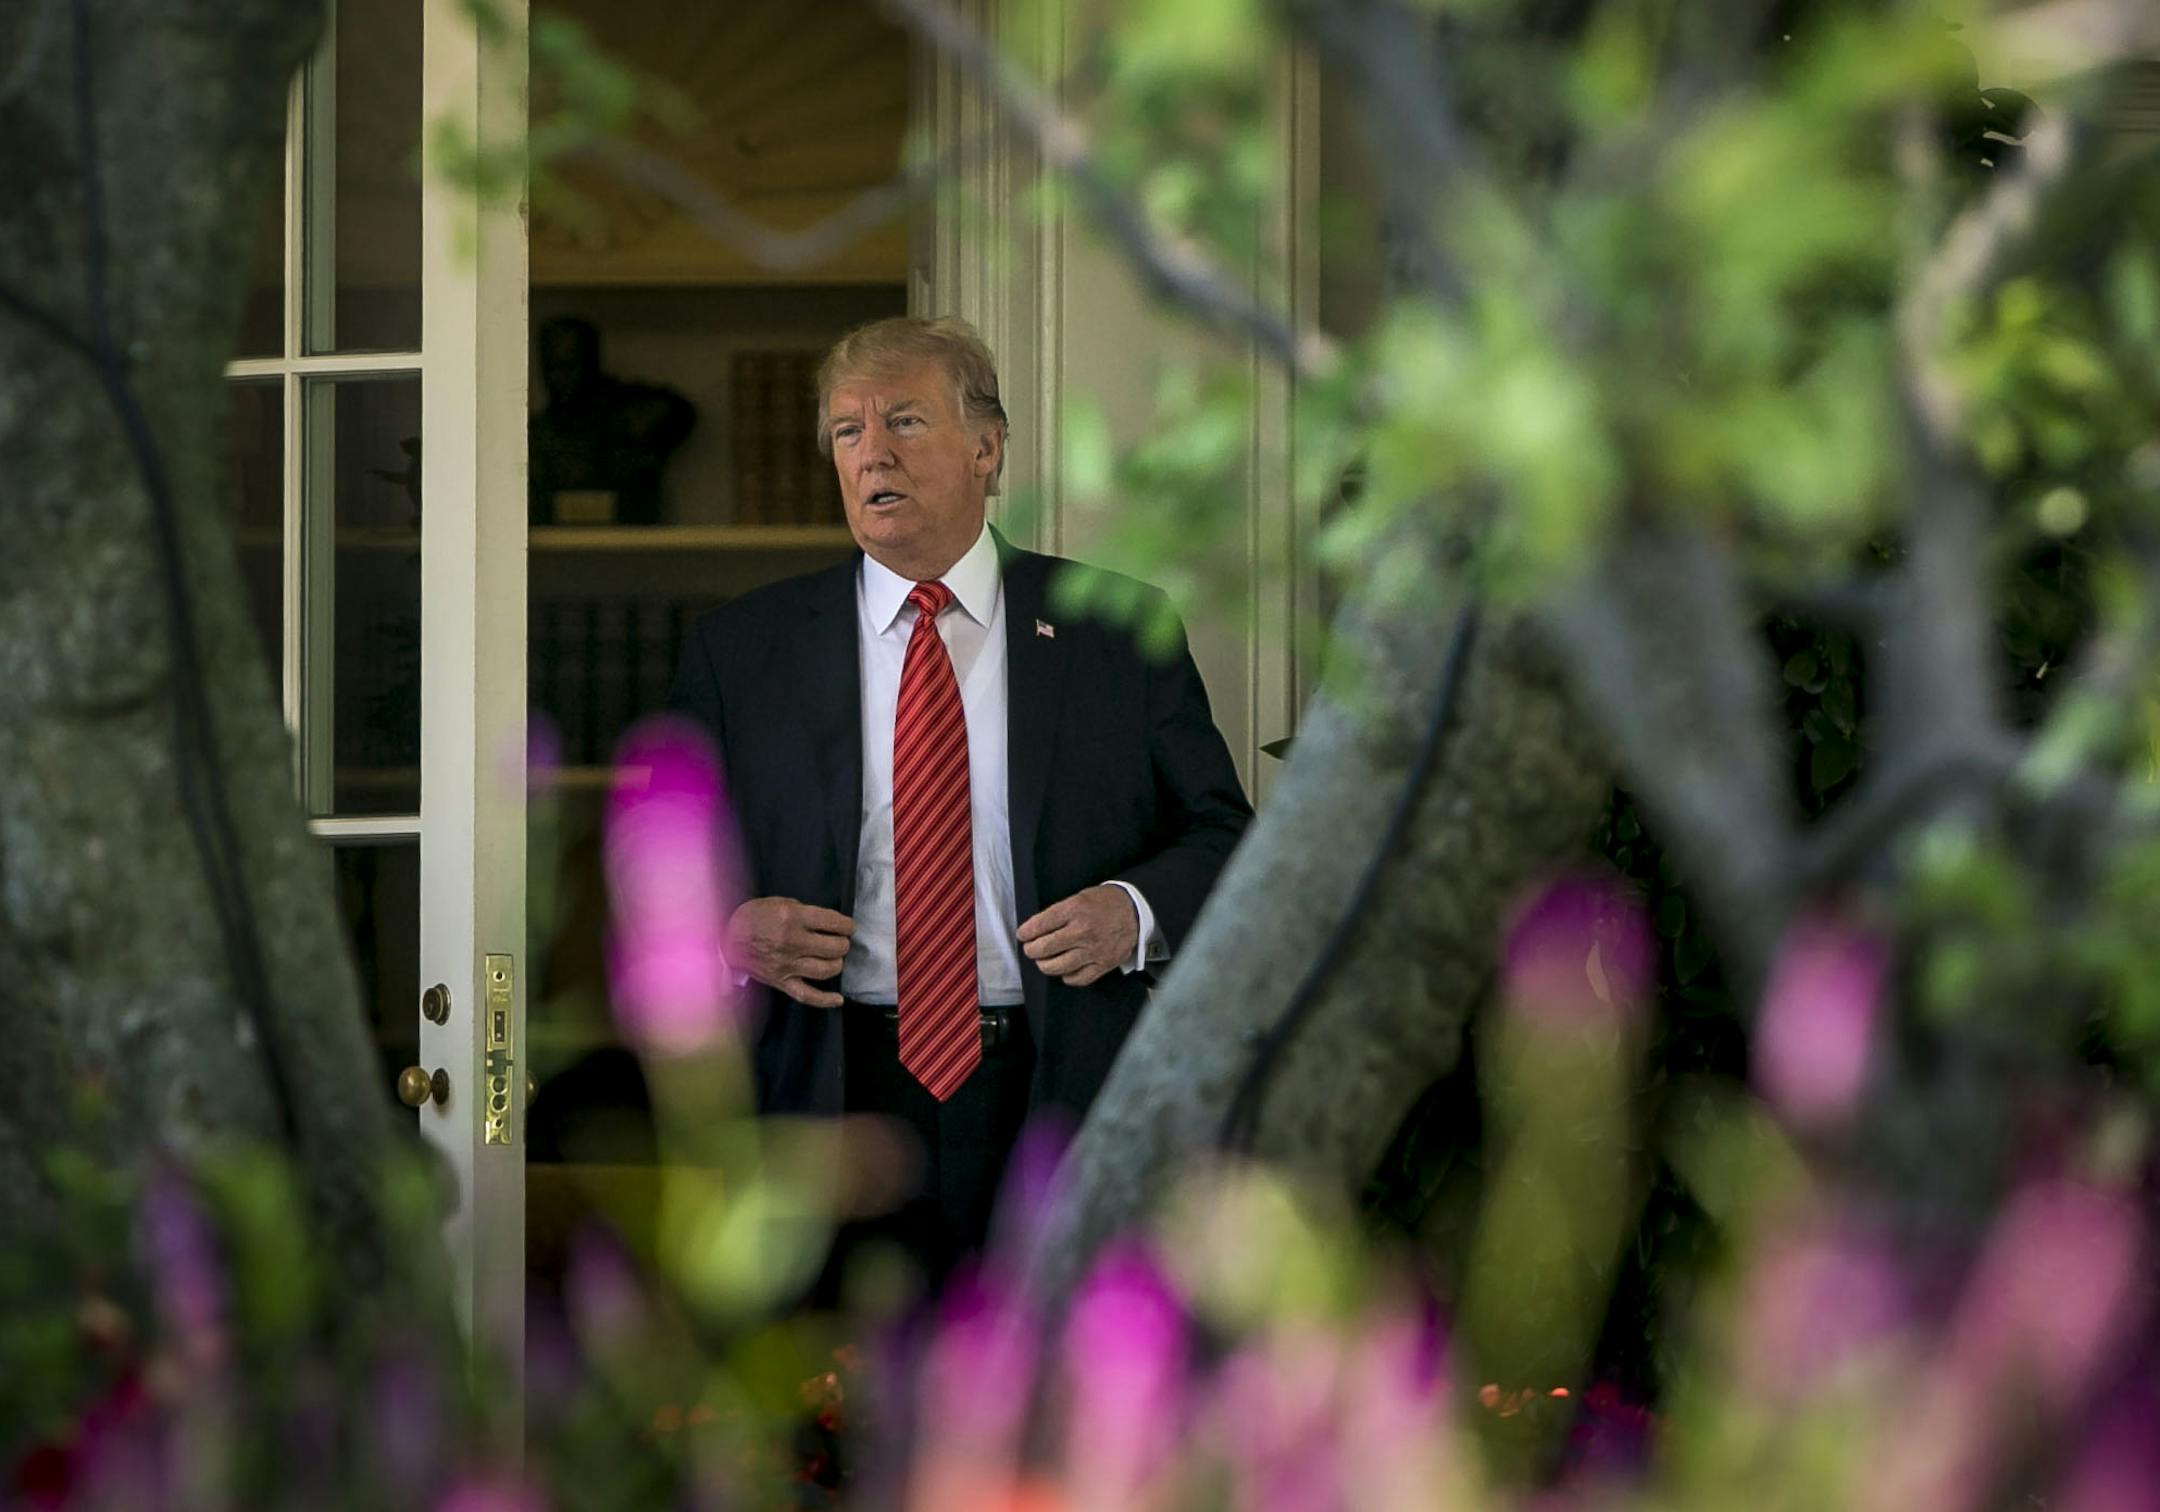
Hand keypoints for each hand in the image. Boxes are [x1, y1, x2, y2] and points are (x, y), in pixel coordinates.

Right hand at [727, 897, 854, 1007]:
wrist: (727, 940)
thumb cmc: (754, 917)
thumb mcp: (778, 902)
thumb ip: (804, 911)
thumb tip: (826, 923)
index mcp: (793, 918)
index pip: (833, 923)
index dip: (847, 925)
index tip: (848, 927)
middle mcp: (793, 943)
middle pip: (834, 947)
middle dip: (843, 943)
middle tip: (840, 941)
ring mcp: (787, 965)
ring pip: (826, 970)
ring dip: (836, 963)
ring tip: (834, 958)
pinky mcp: (781, 982)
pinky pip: (807, 995)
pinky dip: (825, 1000)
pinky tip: (838, 999)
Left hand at [1017, 886, 1137, 987]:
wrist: (1135, 911)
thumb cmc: (1105, 903)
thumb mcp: (1079, 897)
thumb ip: (1059, 913)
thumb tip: (1035, 929)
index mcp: (1075, 910)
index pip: (1040, 925)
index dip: (1026, 932)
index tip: (1022, 935)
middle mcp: (1083, 931)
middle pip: (1044, 948)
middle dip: (1031, 950)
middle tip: (1031, 948)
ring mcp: (1093, 950)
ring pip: (1057, 967)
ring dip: (1044, 965)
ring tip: (1044, 960)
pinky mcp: (1103, 964)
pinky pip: (1077, 978)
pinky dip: (1067, 976)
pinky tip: (1065, 969)